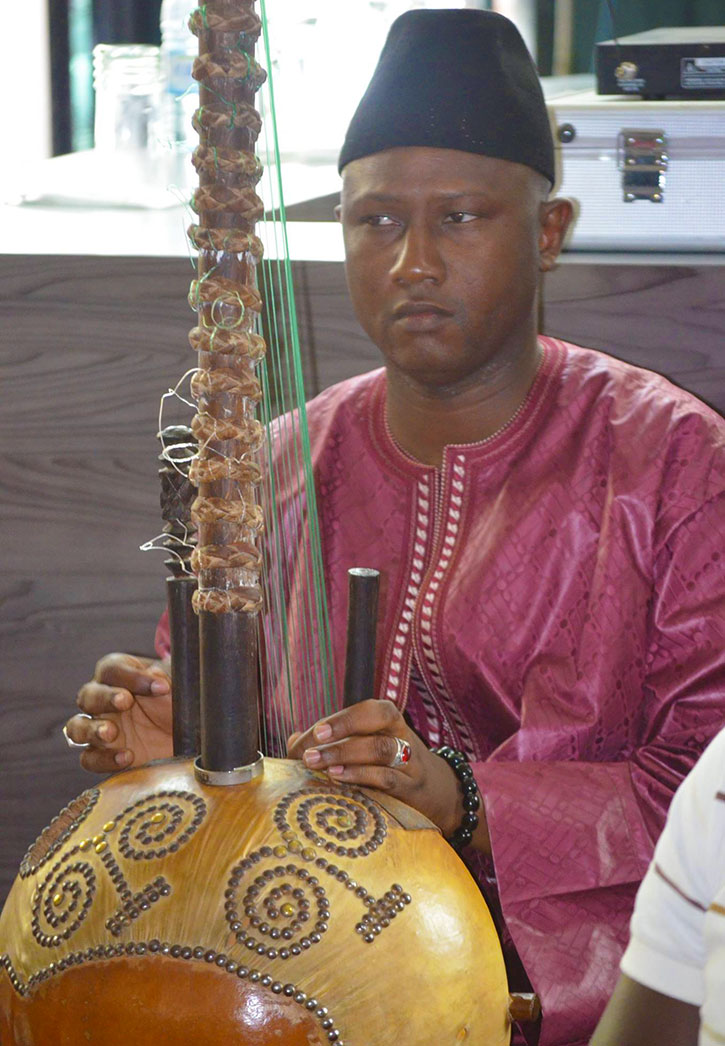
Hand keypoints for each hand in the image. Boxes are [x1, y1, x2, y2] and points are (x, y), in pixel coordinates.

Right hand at [64, 653, 173, 772]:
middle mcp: (104, 701)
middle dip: (105, 698)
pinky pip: (89, 759)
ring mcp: (100, 729)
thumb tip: (154, 675)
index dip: (132, 675)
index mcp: (121, 676)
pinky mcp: (103, 756)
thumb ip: (166, 678)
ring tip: (111, 733)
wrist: (188, 738)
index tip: (160, 686)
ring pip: (77, 727)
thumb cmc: (178, 705)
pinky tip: (127, 757)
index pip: (112, 669)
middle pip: (88, 694)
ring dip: (91, 729)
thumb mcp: (178, 687)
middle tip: (126, 701)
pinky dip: (104, 759)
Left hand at [287, 699, 489, 851]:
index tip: (315, 734)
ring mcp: (411, 763)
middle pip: (377, 726)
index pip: (370, 710)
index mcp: (390, 721)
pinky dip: (363, 778)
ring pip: (383, 751)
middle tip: (308, 754)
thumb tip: (293, 743)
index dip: (342, 720)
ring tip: (321, 768)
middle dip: (340, 737)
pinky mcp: (412, 791)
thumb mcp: (365, 747)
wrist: (439, 794)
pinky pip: (389, 780)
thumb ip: (330, 742)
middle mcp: (403, 736)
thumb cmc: (389, 766)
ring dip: (348, 758)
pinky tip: (340, 782)